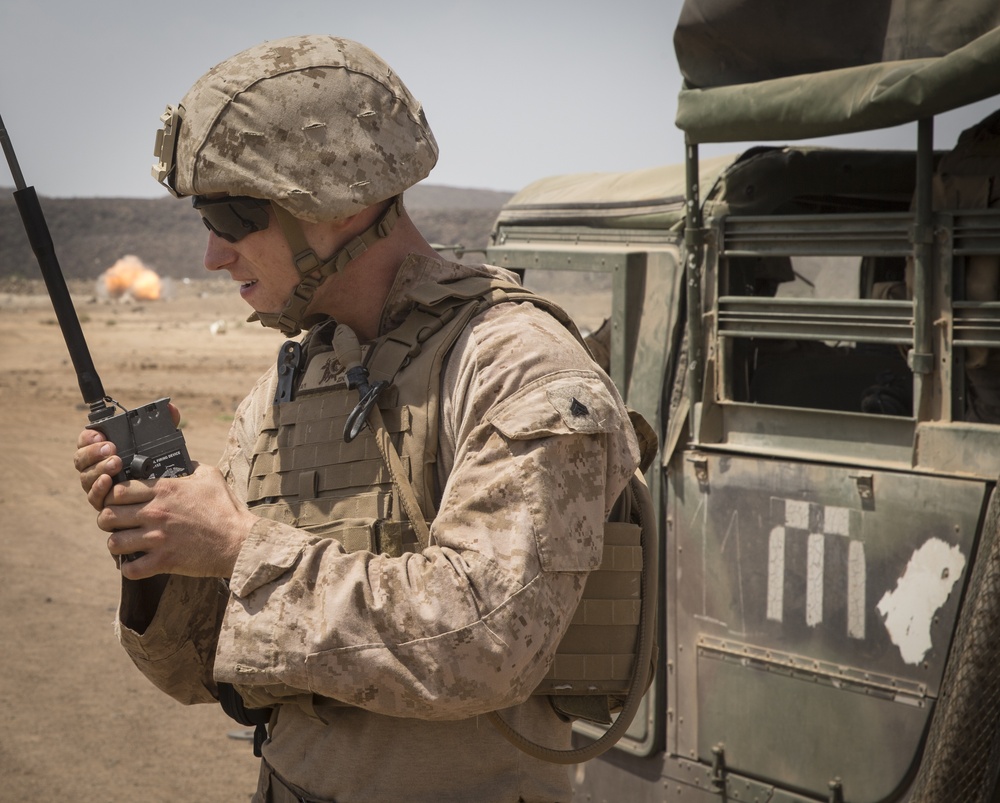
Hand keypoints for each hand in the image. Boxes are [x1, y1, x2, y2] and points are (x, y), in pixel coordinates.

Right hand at [73, 403, 181, 510]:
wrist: (168, 494)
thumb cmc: (160, 464)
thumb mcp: (164, 442)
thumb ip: (166, 423)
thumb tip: (171, 408)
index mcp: (103, 450)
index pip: (86, 440)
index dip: (88, 437)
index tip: (101, 435)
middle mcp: (96, 467)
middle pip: (81, 459)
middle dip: (93, 452)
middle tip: (111, 448)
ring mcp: (98, 486)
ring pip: (86, 477)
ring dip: (99, 469)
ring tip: (116, 462)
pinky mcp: (105, 503)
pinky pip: (94, 497)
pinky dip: (99, 489)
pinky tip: (108, 482)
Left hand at [96, 463, 256, 579]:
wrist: (240, 541)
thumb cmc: (226, 508)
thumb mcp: (211, 476)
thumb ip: (191, 466)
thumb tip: (181, 462)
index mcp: (165, 490)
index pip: (118, 490)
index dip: (113, 496)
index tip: (120, 501)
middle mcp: (156, 513)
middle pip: (107, 516)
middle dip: (108, 519)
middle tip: (118, 523)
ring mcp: (158, 538)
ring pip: (114, 543)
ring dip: (117, 544)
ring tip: (126, 543)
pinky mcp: (164, 561)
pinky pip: (130, 569)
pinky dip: (130, 568)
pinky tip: (137, 562)